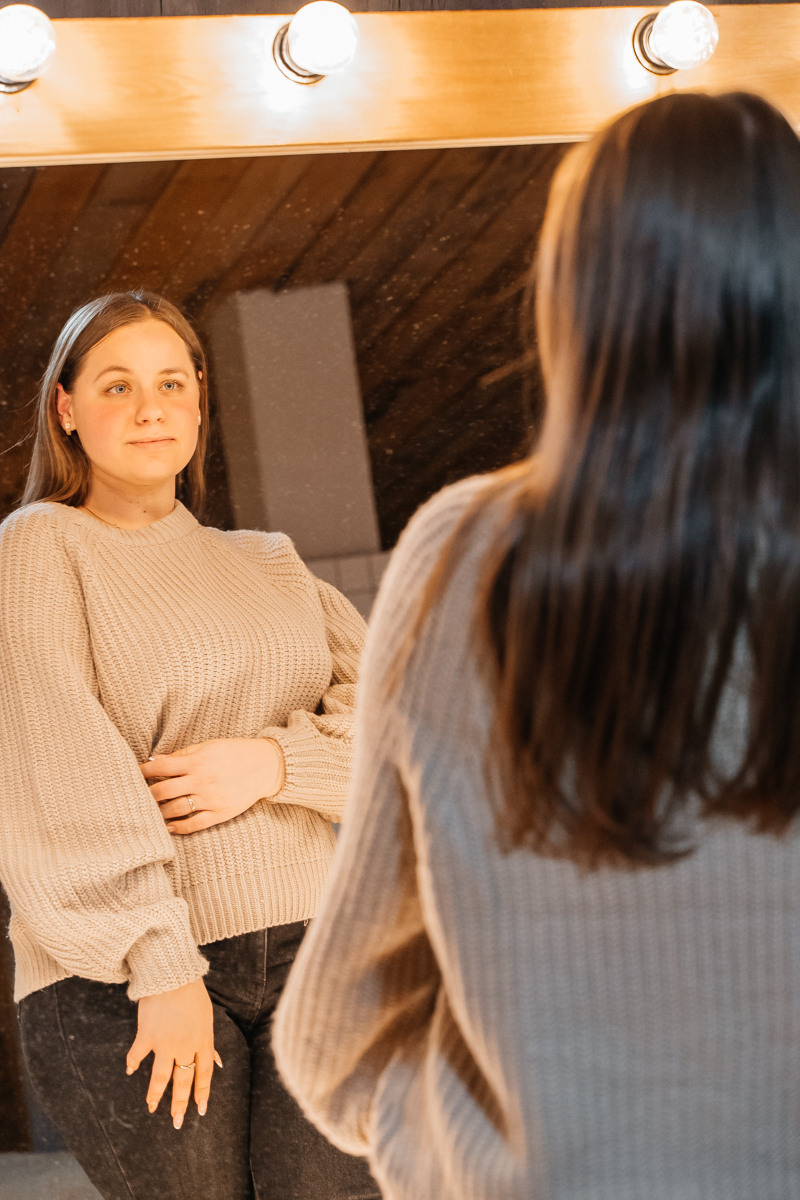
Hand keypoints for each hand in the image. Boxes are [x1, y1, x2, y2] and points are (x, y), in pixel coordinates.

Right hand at [127, 978, 220, 1127]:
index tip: (201, 1109)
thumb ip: (209, 1043)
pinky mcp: (146, 1036)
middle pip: (183, 1080)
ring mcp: (165, 1043)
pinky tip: (129, 1071)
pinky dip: (132, 1063)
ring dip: (156, 1095)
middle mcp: (185, 1046)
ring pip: (160, 1077)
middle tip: (176, 1121)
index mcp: (202, 1040)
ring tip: (152, 1108)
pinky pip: (137, 1055)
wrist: (173, 975)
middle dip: (180, 1103)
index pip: (204, 1073)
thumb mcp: (207, 1018)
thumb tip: (217, 1062)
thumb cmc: (192, 994)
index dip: (202, 1092)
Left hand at [140, 738, 284, 834]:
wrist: (264, 766)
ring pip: (175, 810)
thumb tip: (154, 760)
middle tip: (137, 797)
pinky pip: (194, 824)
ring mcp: (210, 799)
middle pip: (163, 791)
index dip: (142, 771)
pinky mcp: (220, 813)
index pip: (161, 767)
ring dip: (159, 812)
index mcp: (197, 761)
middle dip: (147, 794)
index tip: (132, 774)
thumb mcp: (208, 746)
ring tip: (150, 812)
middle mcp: (201, 781)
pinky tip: (169, 827)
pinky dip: (178, 828)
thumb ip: (182, 754)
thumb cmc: (234, 753)